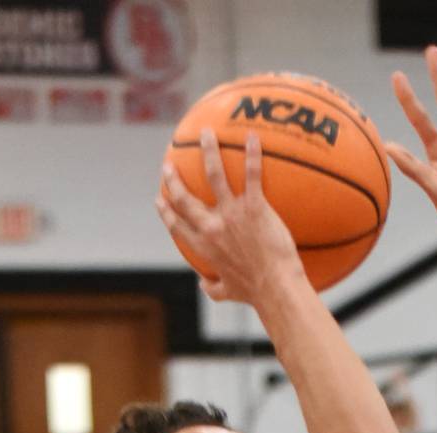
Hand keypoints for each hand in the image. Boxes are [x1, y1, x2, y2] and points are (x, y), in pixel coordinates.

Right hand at [158, 130, 303, 306]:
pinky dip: (253, 154)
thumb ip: (213, 288)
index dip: (165, 211)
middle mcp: (212, 226)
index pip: (176, 225)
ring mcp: (232, 214)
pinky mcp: (254, 207)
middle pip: (185, 197)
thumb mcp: (229, 293)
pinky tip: (253, 137)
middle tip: (168, 165)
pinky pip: (252, 174)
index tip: (159, 199)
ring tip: (205, 133)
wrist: (276, 289)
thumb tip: (203, 285)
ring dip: (208, 151)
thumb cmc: (256, 293)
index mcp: (204, 246)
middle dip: (173, 178)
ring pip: (214, 174)